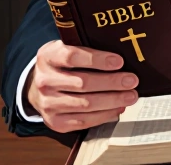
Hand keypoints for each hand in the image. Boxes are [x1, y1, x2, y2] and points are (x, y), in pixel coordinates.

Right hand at [25, 40, 140, 132]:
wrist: (37, 88)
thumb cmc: (61, 65)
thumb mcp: (67, 48)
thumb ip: (87, 48)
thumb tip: (121, 58)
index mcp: (48, 57)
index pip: (72, 57)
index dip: (97, 59)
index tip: (119, 61)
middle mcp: (44, 81)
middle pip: (82, 83)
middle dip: (112, 82)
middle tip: (132, 80)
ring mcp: (47, 104)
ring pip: (85, 104)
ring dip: (112, 100)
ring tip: (131, 96)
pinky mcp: (55, 121)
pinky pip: (83, 121)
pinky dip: (104, 115)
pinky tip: (118, 108)